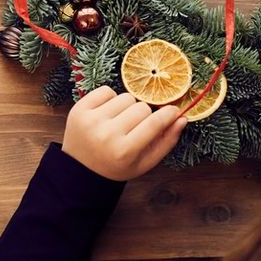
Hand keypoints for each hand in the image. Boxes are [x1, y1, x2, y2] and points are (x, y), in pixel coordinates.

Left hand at [61, 86, 186, 180]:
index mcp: (124, 151)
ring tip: (119, 122)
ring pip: (125, 97)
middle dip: (144, 115)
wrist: (80, 169)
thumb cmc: (117, 166)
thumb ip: (167, 141)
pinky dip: (110, 99)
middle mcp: (107, 135)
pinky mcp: (79, 109)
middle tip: (135, 127)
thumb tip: (182, 117)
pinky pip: (106, 90)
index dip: (168, 114)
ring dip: (127, 107)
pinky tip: (107, 114)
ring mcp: (91, 121)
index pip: (154, 123)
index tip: (173, 111)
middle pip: (141, 107)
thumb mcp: (145, 162)